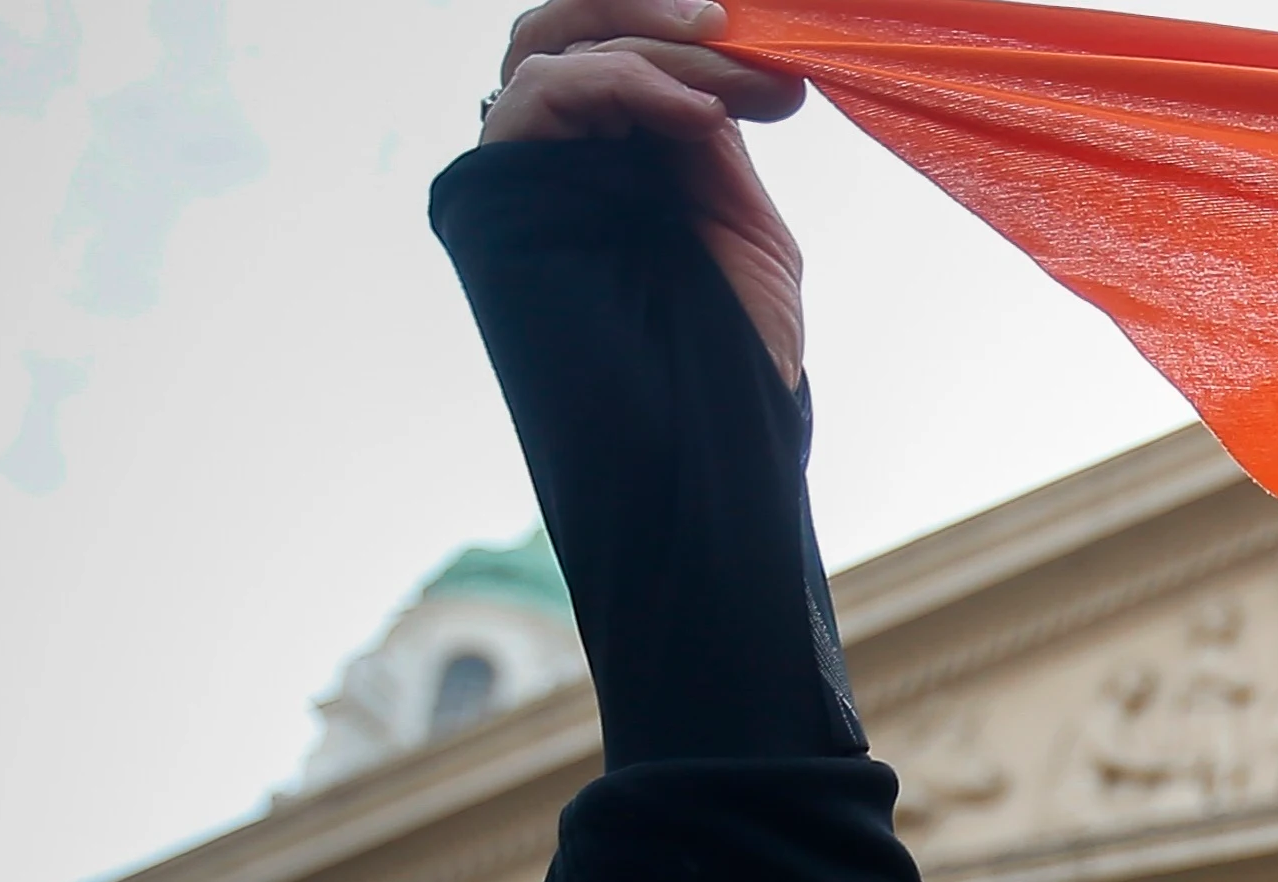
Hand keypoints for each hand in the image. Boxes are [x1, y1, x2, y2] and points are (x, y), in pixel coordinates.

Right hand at [487, 0, 808, 381]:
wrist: (706, 443)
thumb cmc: (733, 355)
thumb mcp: (739, 218)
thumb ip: (707, 132)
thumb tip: (702, 64)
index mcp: (617, 161)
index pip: (618, 48)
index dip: (685, 33)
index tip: (777, 73)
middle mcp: (560, 158)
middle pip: (569, 25)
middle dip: (651, 11)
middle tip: (731, 23)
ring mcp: (526, 174)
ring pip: (548, 43)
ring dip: (644, 39)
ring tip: (728, 77)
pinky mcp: (500, 194)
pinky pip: (537, 92)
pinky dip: (622, 81)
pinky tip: (696, 116)